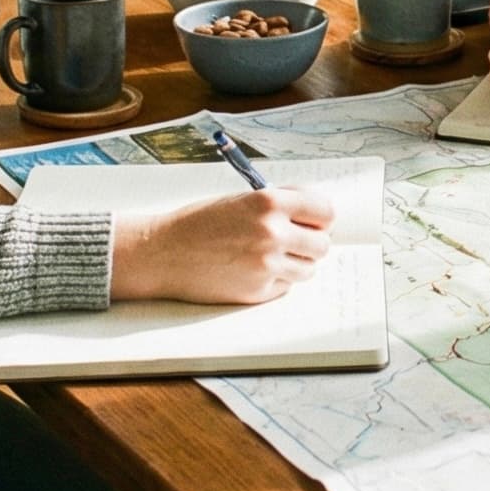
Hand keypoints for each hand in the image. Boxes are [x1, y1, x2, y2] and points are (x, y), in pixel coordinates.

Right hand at [113, 186, 336, 304]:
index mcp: (269, 202)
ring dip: (295, 263)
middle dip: (311, 242)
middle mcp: (273, 233)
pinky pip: (285, 287)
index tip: (314, 221)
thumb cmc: (200, 223)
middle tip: (292, 241)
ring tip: (268, 256)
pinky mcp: (258, 291)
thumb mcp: (242, 199)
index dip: (321, 217)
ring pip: (308, 269)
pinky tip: (250, 270)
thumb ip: (281, 204)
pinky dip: (275, 280)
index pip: (325, 211)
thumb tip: (318, 213)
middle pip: (322, 244)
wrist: (163, 253)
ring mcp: (267, 266)